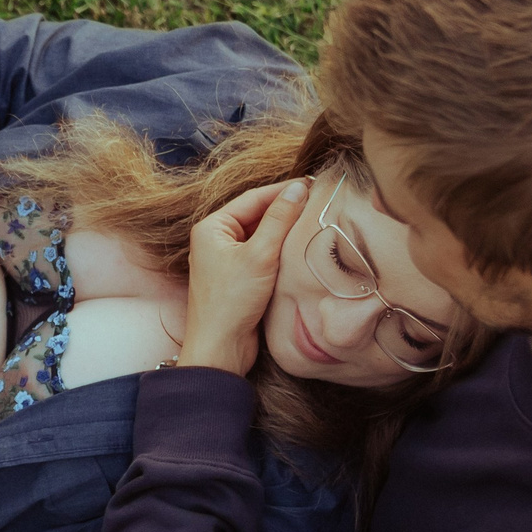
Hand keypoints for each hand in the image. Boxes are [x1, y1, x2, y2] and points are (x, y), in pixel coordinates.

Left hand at [179, 178, 312, 374]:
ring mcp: (228, 259)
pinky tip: (301, 247)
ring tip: (315, 220)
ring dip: (286, 230)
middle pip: (258, 215)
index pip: (253, 198)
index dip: (283, 190)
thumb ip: (279, 220)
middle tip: (319, 201)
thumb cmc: (231, 301)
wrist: (221, 348)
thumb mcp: (259, 255)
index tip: (312, 183)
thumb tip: (297, 188)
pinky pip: (264, 254)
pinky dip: (281, 249)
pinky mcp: (240, 277)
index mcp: (212, 228)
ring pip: (263, 235)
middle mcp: (217, 240)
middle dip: (286, 209)